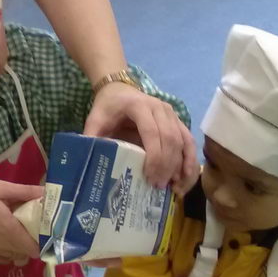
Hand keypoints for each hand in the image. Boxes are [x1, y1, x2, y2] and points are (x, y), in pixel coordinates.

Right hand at [0, 177, 40, 264]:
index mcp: (7, 229)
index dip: (41, 243)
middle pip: (24, 255)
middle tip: (30, 229)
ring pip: (11, 258)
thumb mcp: (0, 187)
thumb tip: (46, 193)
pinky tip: (1, 238)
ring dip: (17, 249)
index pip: (32, 249)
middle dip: (30, 245)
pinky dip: (4, 252)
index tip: (43, 231)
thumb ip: (24, 192)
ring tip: (15, 233)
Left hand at [83, 82, 197, 192]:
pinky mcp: (177, 121)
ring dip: (180, 165)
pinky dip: (189, 159)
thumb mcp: (95, 120)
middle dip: (166, 165)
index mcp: (138, 105)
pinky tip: (186, 176)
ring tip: (173, 186)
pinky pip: (188, 140)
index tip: (150, 176)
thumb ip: (92, 137)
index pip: (152, 132)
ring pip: (182, 140)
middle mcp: (159, 107)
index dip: (154, 156)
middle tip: (158, 186)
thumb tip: (88, 162)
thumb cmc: (107, 107)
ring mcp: (171, 113)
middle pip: (170, 138)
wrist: (119, 90)